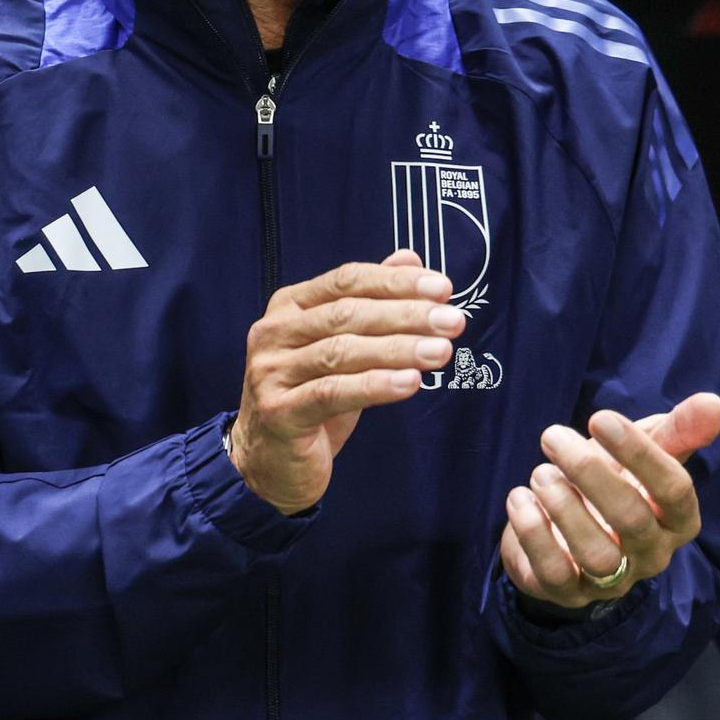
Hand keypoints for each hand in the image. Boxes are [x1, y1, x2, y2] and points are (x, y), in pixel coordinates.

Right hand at [230, 250, 463, 515]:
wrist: (267, 461)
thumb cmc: (310, 398)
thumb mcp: (342, 347)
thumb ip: (371, 302)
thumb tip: (410, 258)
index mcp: (289, 306)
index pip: (346, 280)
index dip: (395, 282)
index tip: (443, 288)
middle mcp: (274, 332)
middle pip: (346, 313)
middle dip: (405, 314)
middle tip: (452, 321)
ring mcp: (271, 371)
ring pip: (341, 351)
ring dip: (398, 349)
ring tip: (440, 352)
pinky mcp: (279, 411)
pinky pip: (332, 392)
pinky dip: (375, 385)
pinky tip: (410, 383)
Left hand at [499, 392, 719, 607]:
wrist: (566, 526)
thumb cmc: (616, 482)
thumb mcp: (645, 451)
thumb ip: (678, 430)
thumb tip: (714, 402)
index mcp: (677, 520)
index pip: (675, 490)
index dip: (639, 452)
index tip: (599, 417)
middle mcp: (651, 555)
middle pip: (632, 520)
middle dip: (589, 473)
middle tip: (553, 437)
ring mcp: (610, 580)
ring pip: (596, 554)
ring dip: (562, 506)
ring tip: (540, 472)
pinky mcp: (568, 592)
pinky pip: (555, 573)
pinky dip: (533, 532)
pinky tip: (520, 497)